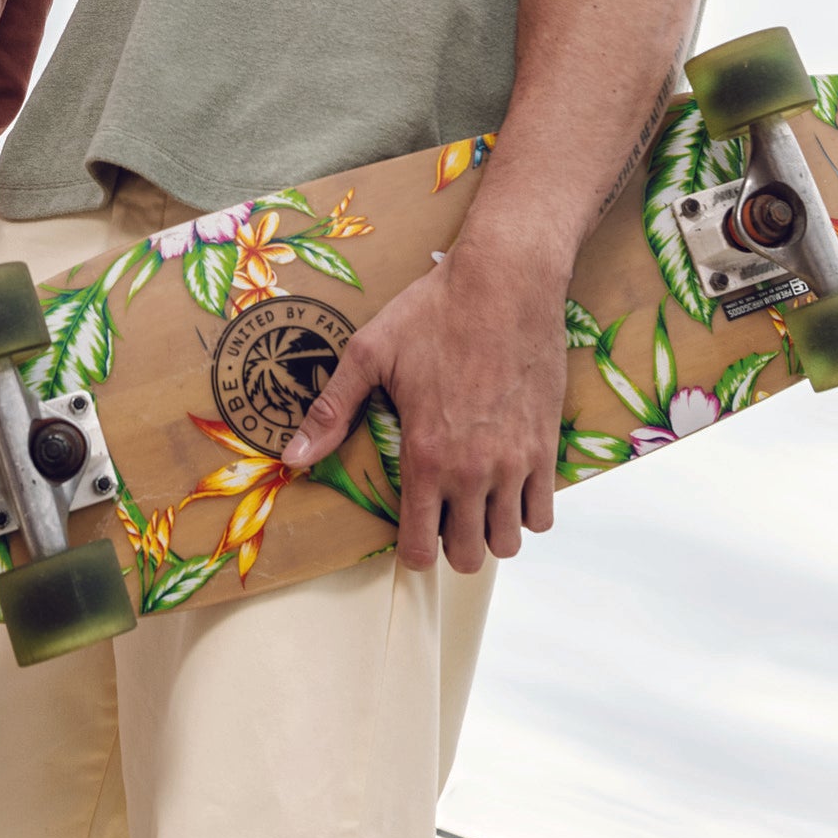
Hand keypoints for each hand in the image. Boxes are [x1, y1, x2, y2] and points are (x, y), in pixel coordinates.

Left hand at [283, 219, 566, 573]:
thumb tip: (291, 457)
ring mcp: (515, 462)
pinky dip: (527, 510)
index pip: (420, 548)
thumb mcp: (370, 354)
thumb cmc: (433, 312)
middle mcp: (472, 470)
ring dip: (490, 532)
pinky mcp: (546, 446)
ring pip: (508, 543)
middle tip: (442, 519)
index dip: (411, 554)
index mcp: (425, 455)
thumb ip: (331, 412)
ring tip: (475, 505)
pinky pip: (544, 514)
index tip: (410, 538)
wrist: (506, 281)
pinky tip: (509, 485)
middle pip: (467, 556)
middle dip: (450, 547)